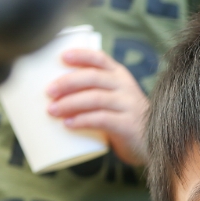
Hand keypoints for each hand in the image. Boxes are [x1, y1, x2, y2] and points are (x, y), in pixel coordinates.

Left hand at [46, 48, 149, 165]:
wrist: (150, 145)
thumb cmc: (124, 121)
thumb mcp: (113, 100)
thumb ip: (93, 92)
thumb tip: (55, 95)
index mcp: (120, 76)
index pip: (100, 59)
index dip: (81, 55)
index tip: (61, 57)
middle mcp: (126, 87)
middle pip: (93, 77)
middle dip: (68, 82)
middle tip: (49, 92)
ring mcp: (129, 106)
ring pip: (95, 98)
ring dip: (70, 103)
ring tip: (52, 110)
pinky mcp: (129, 125)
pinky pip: (102, 119)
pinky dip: (82, 120)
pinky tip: (69, 124)